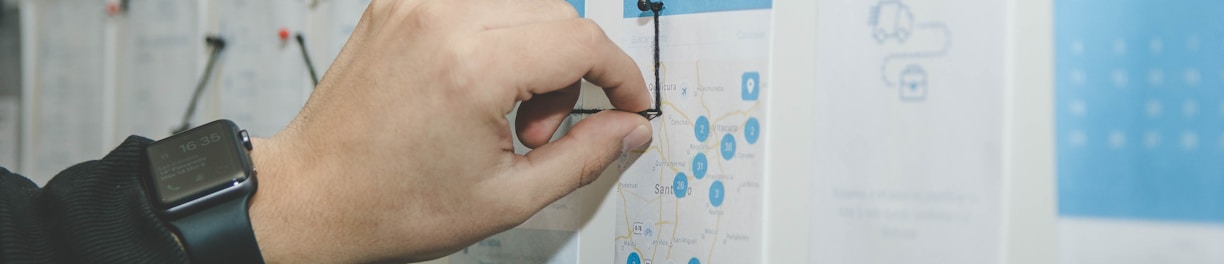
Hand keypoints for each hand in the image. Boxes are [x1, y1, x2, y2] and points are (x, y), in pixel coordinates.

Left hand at [245, 0, 652, 262]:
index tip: (627, 104)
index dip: (620, 75)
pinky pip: (474, 3)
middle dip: (570, 71)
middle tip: (536, 131)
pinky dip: (492, 36)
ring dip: (532, 49)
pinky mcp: (396, 5)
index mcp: (471, 67)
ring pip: (520, 2)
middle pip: (556, 13)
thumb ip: (584, 156)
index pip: (582, 40)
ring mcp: (414, 6)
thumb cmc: (390, 203)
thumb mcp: (507, 198)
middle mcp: (441, 20)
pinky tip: (473, 86)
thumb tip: (630, 128)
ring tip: (502, 112)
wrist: (312, 196)